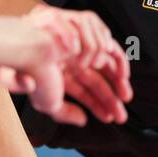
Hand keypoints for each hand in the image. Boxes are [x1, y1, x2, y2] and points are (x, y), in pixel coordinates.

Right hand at [0, 7, 132, 125]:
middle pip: (97, 80)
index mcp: (61, 75)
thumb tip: (83, 120)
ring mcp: (80, 49)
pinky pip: (110, 47)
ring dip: (117, 82)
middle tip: (122, 114)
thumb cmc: (37, 77)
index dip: (98, 105)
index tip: (110, 118)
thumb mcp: (50, 104)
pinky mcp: (90, 36)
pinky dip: (118, 60)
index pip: (84, 91)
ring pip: (105, 66)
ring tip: (123, 97)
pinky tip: (121, 77)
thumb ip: (66, 113)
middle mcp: (71, 62)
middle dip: (111, 97)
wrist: (34, 52)